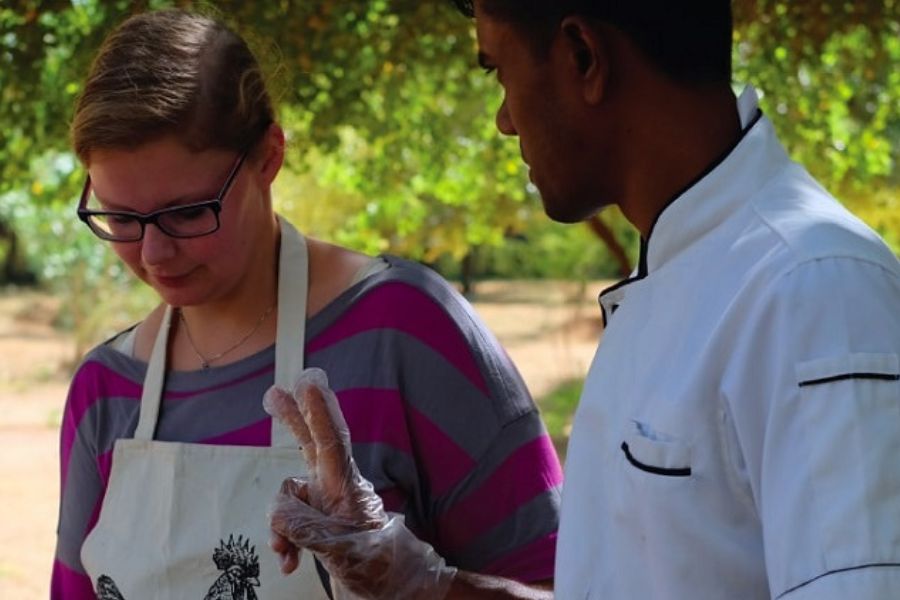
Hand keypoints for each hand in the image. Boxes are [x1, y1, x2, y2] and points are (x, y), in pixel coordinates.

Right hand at [263, 368, 456, 598]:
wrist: (391, 594)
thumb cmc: (379, 570)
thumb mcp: (340, 548)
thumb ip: (305, 526)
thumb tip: (277, 513)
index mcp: (348, 487)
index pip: (332, 442)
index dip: (319, 412)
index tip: (311, 383)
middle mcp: (336, 491)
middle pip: (311, 446)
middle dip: (294, 421)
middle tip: (276, 394)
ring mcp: (327, 508)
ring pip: (288, 498)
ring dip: (279, 525)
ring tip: (286, 553)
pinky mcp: (318, 526)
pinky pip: (288, 523)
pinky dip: (282, 540)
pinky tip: (288, 562)